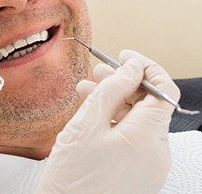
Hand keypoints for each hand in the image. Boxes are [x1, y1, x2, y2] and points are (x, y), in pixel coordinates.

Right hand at [36, 50, 179, 193]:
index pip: (163, 90)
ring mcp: (151, 166)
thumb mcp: (86, 123)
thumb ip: (112, 90)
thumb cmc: (72, 176)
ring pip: (140, 121)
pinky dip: (117, 122)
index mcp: (147, 138)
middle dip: (124, 84)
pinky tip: (94, 115)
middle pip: (150, 105)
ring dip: (117, 102)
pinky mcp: (141, 173)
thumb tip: (131, 68)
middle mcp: (157, 153)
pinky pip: (134, 139)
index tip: (125, 58)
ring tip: (88, 91)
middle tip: (99, 72)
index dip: (145, 68)